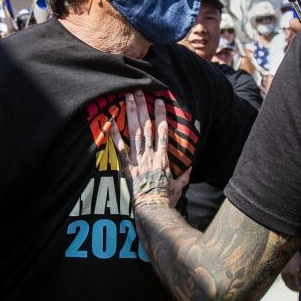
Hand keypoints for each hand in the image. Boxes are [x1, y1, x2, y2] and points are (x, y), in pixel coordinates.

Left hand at [109, 90, 189, 208]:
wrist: (152, 208)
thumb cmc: (166, 198)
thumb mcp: (179, 187)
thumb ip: (184, 175)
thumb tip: (190, 167)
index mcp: (163, 158)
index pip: (163, 132)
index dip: (161, 115)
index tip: (159, 101)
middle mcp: (149, 155)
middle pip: (146, 127)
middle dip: (143, 108)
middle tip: (139, 91)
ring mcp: (137, 160)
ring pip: (133, 132)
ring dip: (130, 114)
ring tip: (127, 98)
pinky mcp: (126, 166)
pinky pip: (119, 148)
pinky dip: (115, 135)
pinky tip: (110, 121)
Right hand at [281, 251, 300, 291]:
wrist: (286, 250)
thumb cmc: (295, 256)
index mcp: (293, 272)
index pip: (296, 284)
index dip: (299, 288)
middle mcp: (287, 274)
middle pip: (290, 285)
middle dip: (294, 289)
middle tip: (298, 290)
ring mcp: (282, 273)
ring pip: (286, 283)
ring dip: (290, 286)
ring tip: (295, 287)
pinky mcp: (280, 271)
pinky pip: (284, 279)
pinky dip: (287, 282)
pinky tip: (290, 282)